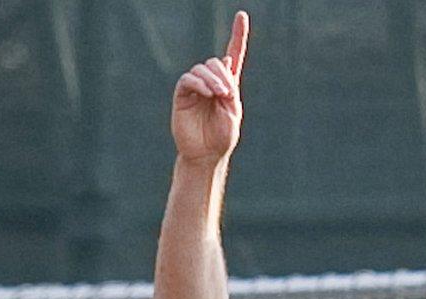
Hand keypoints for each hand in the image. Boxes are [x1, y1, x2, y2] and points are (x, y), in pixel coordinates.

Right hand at [172, 12, 248, 163]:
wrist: (206, 154)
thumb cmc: (222, 137)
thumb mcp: (233, 113)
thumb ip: (231, 90)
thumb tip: (226, 62)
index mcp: (228, 86)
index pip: (233, 55)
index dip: (238, 36)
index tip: (242, 16)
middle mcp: (212, 83)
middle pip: (216, 62)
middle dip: (223, 74)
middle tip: (227, 93)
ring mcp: (196, 88)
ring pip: (202, 69)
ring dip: (213, 79)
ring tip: (219, 95)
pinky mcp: (183, 94)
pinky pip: (188, 80)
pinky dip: (199, 82)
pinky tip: (206, 92)